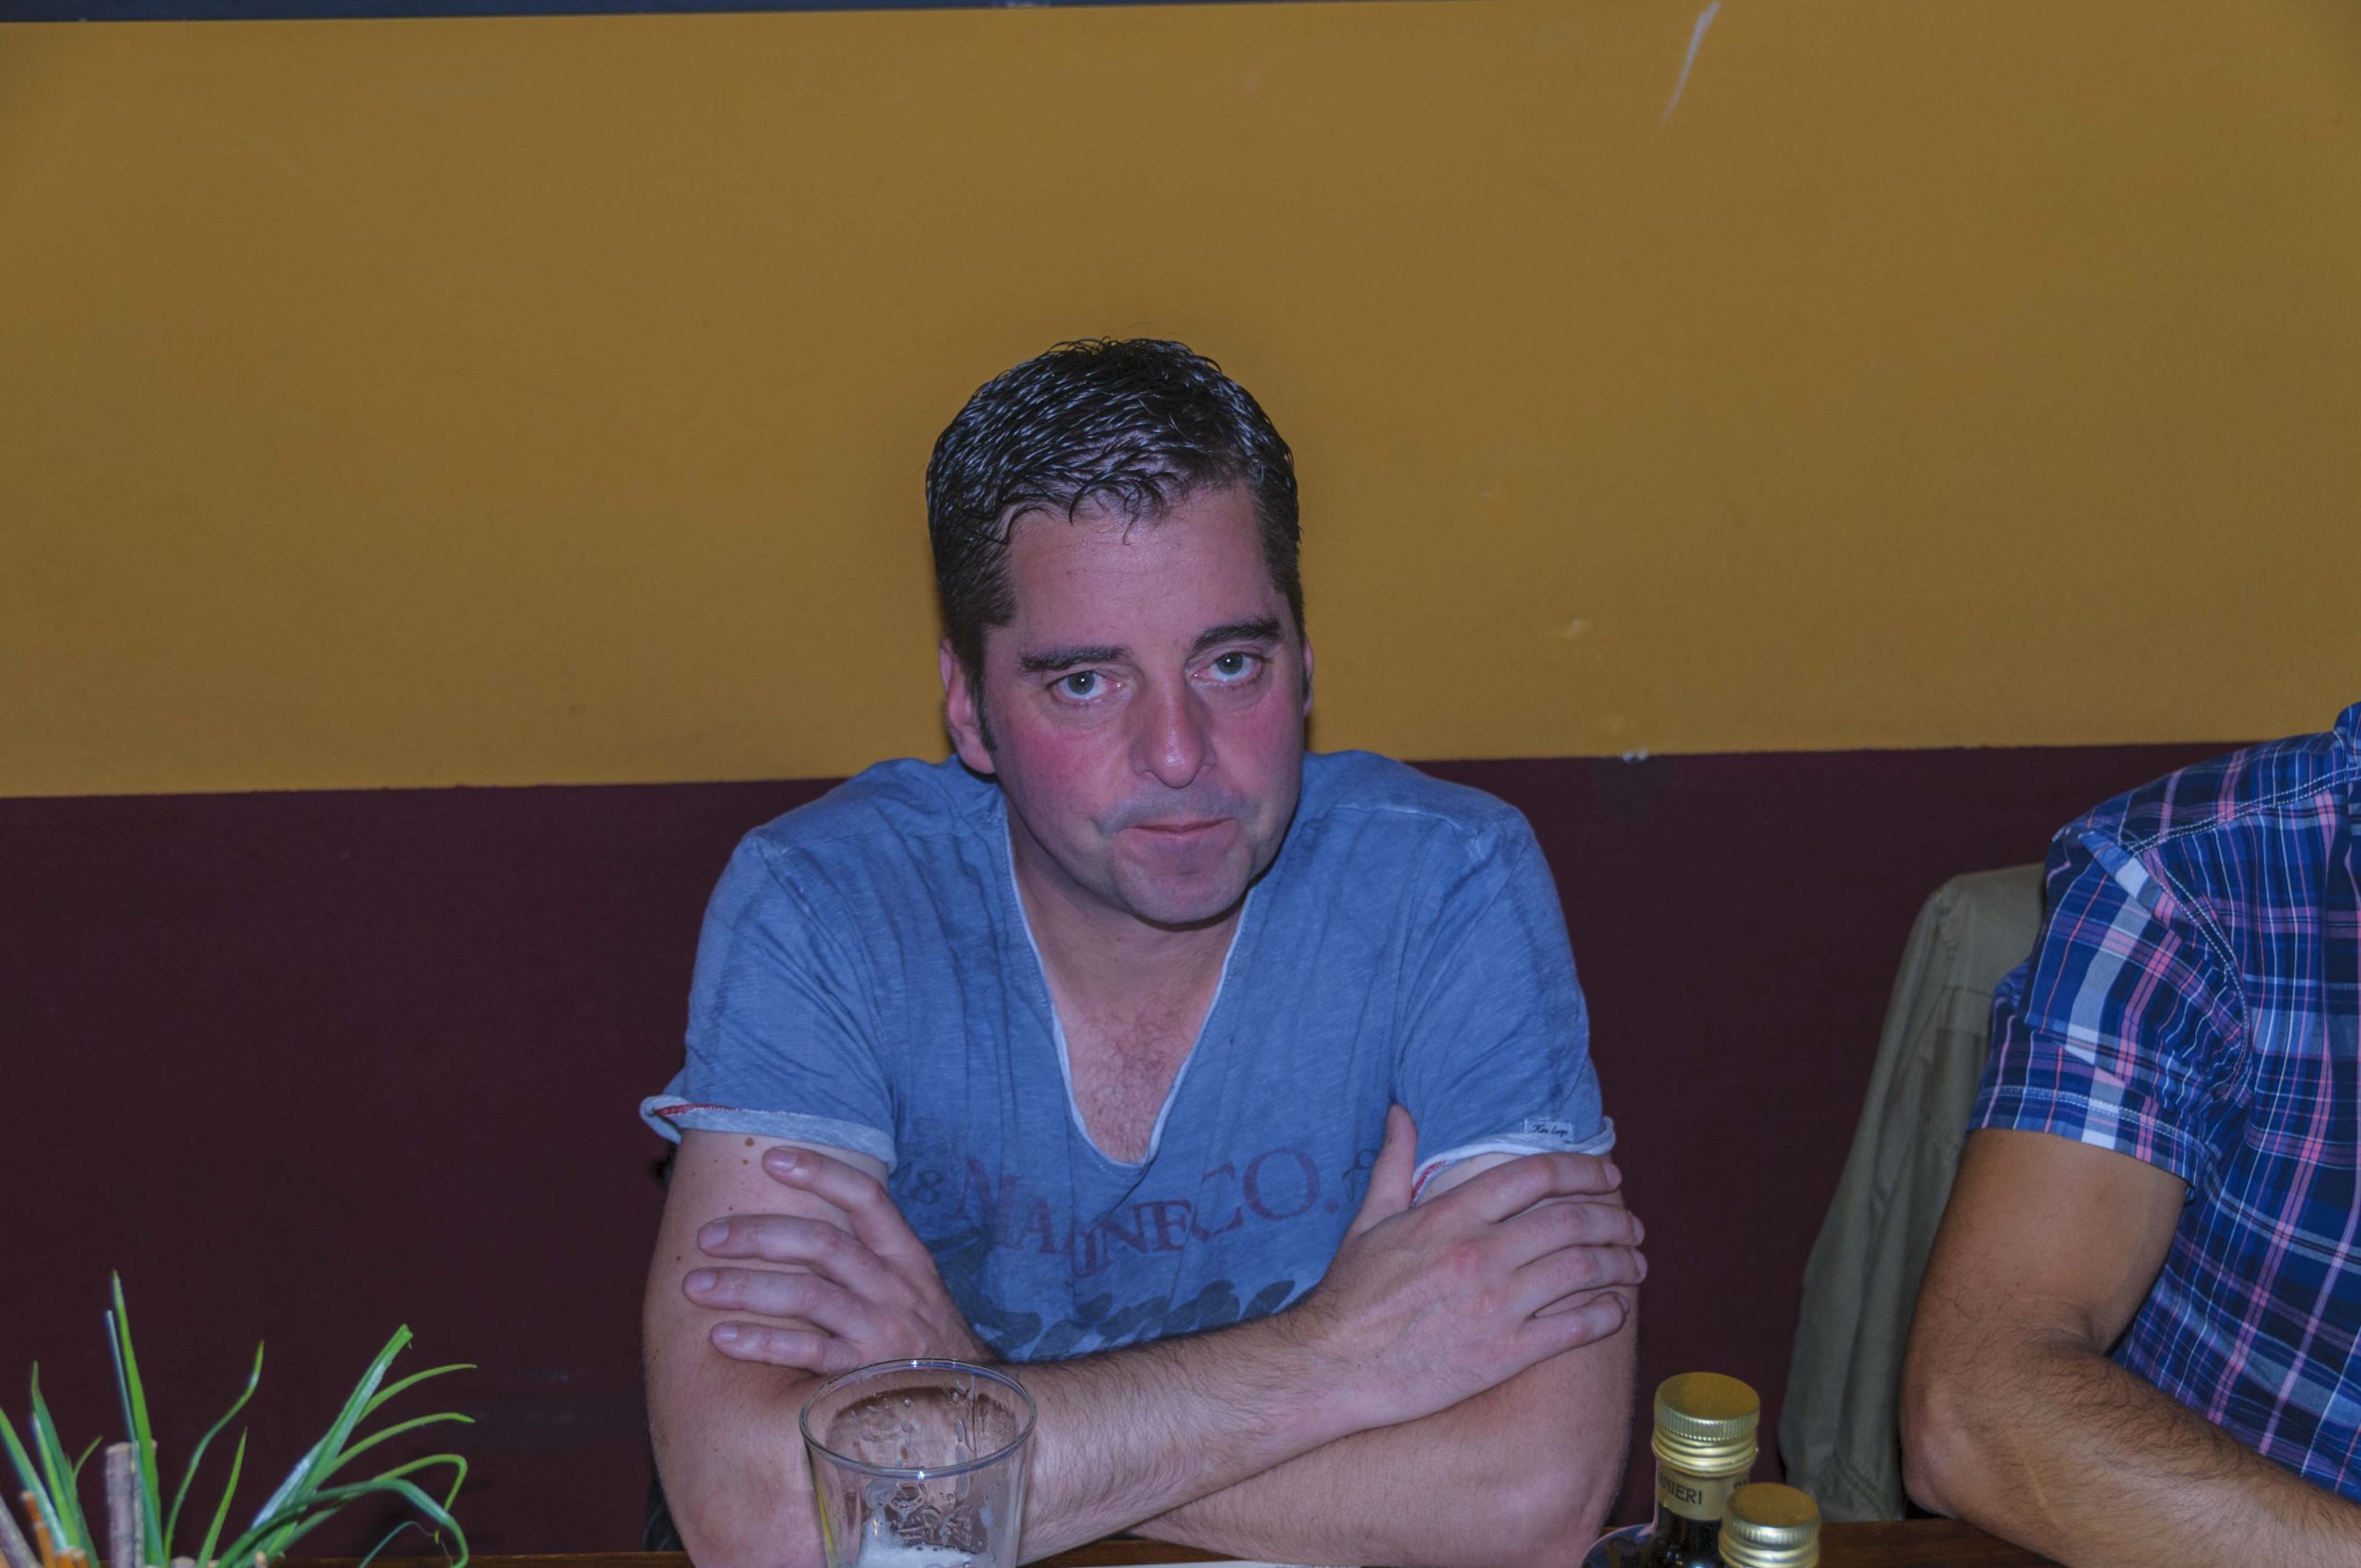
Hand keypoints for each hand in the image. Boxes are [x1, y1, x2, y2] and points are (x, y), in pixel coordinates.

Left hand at [683, 1146, 991, 1374]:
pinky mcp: (866, 1374)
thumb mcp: (914, 1287)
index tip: (772, 1159)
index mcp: (908, 1257)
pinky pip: (808, 1351)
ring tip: (696, 1285)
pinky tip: (723, 1336)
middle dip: (759, 1234)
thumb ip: (870, 1255)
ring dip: (745, 1286)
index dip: (820, 1173)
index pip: (867, 1198)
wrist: (967, 1404)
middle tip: (708, 1236)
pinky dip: (762, 1342)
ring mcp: (882, 1330)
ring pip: (808, 1295)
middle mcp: (896, 1287)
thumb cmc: (925, 1340)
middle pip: (824, 1243)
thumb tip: (799, 1223)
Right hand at [1284, 1106, 1643, 1431]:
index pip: (1535, 1175)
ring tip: (1636, 1264)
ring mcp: (1496, 1305)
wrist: (1334, 1367)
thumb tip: (1402, 1113)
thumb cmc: (1350, 1295)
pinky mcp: (1504, 1354)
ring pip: (1582, 1271)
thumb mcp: (1369, 1220)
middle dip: (1614, 1218)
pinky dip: (1605, 1315)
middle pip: (1571, 1221)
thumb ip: (1394, 1164)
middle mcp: (1481, 1253)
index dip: (1582, 1169)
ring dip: (1620, 1264)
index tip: (1607, 1175)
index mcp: (1451, 1215)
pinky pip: (1573, 1329)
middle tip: (1632, 1224)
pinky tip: (1615, 1310)